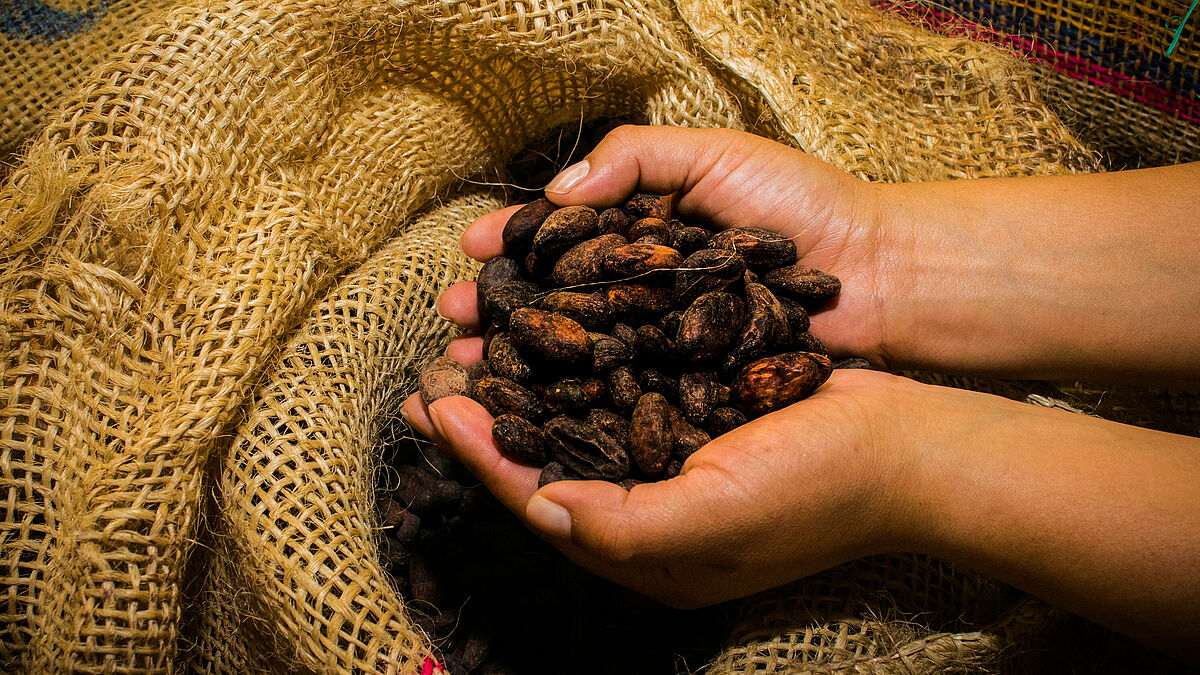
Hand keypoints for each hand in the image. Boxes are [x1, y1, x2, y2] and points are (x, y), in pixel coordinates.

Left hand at [402, 368, 914, 607]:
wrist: (910, 447)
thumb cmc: (820, 489)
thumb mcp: (716, 520)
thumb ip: (622, 527)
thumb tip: (538, 507)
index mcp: (649, 555)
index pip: (540, 502)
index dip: (482, 457)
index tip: (434, 404)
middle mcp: (652, 514)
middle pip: (548, 465)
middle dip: (489, 424)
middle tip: (435, 378)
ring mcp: (676, 468)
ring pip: (579, 426)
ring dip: (527, 389)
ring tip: (481, 349)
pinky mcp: (700, 423)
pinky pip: (623, 395)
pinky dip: (583, 366)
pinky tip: (560, 333)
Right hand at [440, 125, 893, 363]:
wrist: (881, 272)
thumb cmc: (802, 206)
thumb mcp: (712, 153)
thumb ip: (634, 160)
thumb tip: (554, 192)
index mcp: (641, 235)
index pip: (560, 240)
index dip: (513, 245)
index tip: (471, 253)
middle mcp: (643, 292)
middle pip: (555, 303)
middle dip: (499, 310)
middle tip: (449, 321)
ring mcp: (662, 343)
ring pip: (576, 355)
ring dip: (520, 362)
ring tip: (469, 368)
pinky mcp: (686, 388)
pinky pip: (623, 395)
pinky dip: (575, 402)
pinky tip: (534, 409)